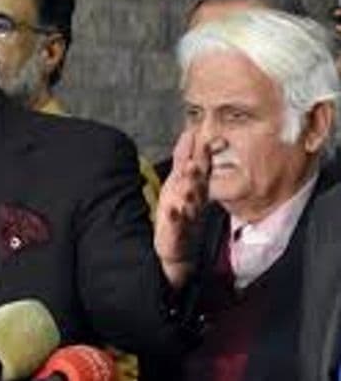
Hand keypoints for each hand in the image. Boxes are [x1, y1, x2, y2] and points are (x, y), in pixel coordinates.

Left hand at [154, 129, 209, 288]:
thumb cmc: (180, 210)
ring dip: (190, 193)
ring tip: (188, 185)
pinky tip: (173, 210)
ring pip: (190, 203)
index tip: (208, 140)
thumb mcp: (179, 179)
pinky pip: (177, 224)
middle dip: (196, 174)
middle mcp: (194, 201)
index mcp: (195, 188)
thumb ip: (184, 156)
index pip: (202, 169)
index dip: (204, 156)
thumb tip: (189, 132)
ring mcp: (187, 217)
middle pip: (197, 185)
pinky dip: (175, 217)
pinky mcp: (177, 232)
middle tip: (195, 163)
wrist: (179, 248)